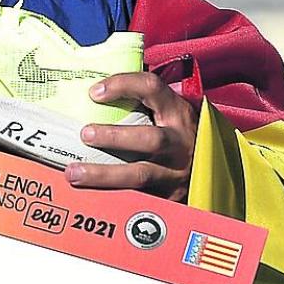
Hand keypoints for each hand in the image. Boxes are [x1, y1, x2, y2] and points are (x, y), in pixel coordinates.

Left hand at [65, 72, 197, 201]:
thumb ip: (139, 102)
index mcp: (177, 113)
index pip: (152, 88)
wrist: (210, 170)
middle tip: (85, 133)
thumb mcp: (167, 113)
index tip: (94, 92)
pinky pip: (138, 198)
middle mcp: (179, 142)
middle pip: (150, 139)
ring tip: (74, 172)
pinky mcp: (168, 197)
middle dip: (114, 137)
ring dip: (104, 174)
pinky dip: (111, 197)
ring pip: (140, 175)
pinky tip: (87, 195)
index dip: (123, 85)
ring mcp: (175, 172)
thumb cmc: (176, 135)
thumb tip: (92, 90)